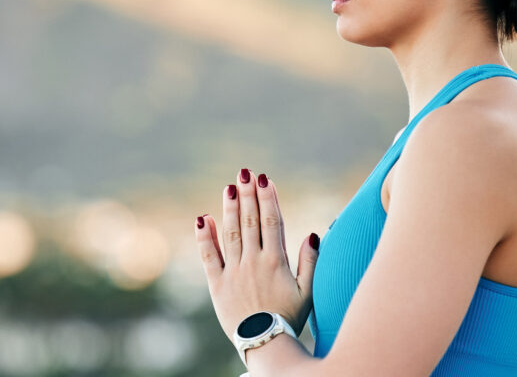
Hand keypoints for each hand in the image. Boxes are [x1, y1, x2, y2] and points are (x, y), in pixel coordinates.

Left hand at [195, 168, 319, 340]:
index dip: (268, 198)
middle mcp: (253, 262)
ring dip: (230, 208)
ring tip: (229, 187)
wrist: (264, 344)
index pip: (272, 222)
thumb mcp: (308, 292)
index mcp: (276, 261)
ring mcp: (233, 272)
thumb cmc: (289, 319)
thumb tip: (313, 233)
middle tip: (245, 172)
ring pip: (231, 233)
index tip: (264, 179)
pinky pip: (208, 256)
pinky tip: (202, 218)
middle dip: (248, 195)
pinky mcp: (216, 284)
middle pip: (250, 221)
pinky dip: (204, 237)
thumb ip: (310, 262)